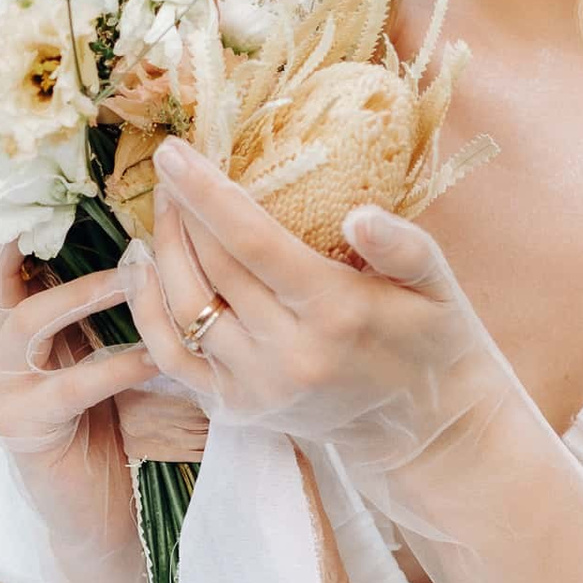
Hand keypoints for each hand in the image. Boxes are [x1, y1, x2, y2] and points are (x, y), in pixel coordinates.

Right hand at [0, 175, 158, 555]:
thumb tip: (146, 210)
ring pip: (29, 318)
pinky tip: (154, 357)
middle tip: (60, 186)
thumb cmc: (117, 413)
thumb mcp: (107, 335)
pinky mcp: (22, 425)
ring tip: (135, 270)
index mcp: (6, 307)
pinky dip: (115, 366)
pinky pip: (69, 387)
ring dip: (84, 291)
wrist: (101, 510)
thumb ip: (108, 283)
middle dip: (20, 222)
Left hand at [124, 136, 507, 479]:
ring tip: (163, 208)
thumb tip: (358, 213)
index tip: (172, 150)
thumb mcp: (438, 286)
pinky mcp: (235, 408)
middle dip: (181, 211)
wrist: (427, 431)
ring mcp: (256, 386)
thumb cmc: (432, 341)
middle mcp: (290, 355)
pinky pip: (170, 354)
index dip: (205, 193)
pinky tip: (144, 265)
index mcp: (338, 314)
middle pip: (210, 267)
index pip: (253, 242)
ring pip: (183, 306)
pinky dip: (147, 307)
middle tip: (171, 169)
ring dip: (162, 250)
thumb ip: (403, 245)